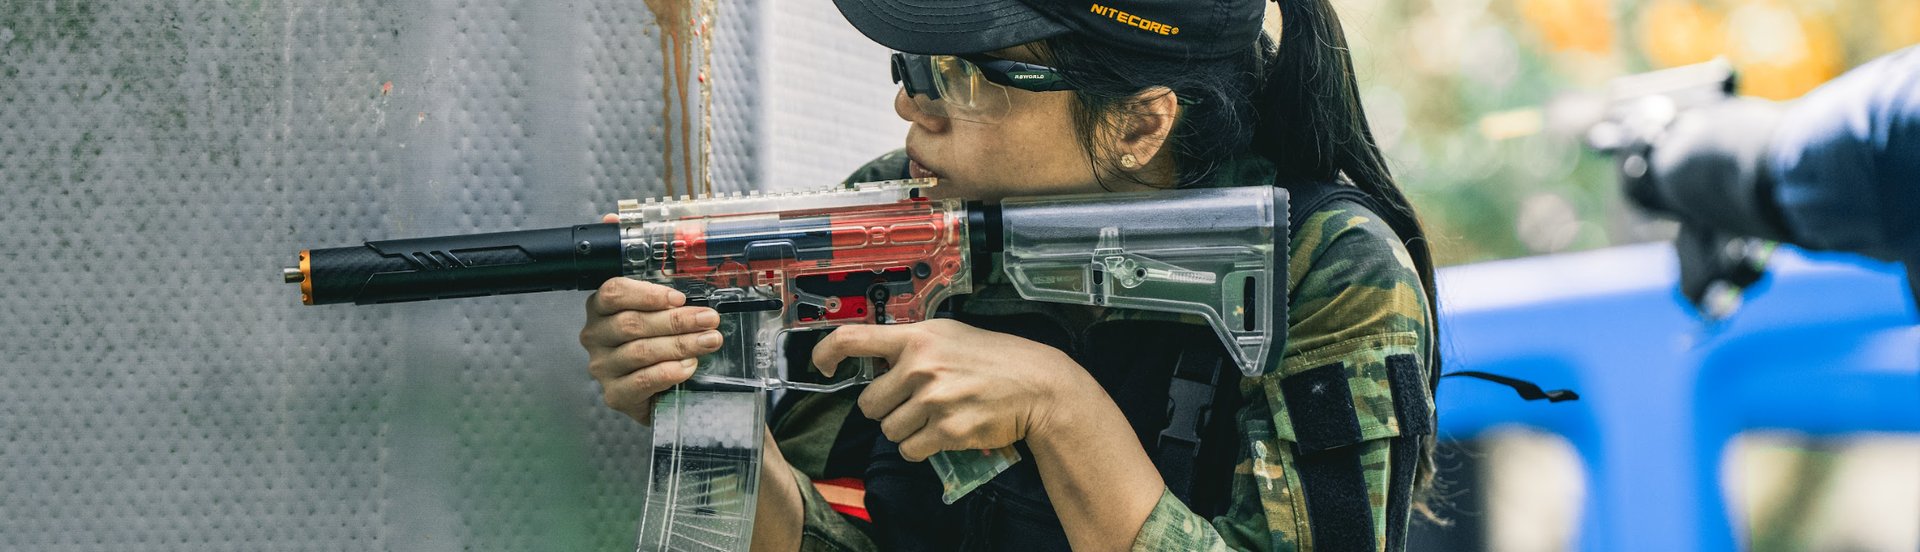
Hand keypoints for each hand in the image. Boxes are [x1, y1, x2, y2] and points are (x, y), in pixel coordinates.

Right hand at [580, 216, 721, 424]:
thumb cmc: (662, 338)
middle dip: (677, 320)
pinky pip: (642, 381)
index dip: (648, 293)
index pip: (613, 292)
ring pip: (641, 351)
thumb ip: (646, 264)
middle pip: (633, 323)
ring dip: (681, 345)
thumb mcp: (661, 301)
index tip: (680, 296)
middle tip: (710, 318)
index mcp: (601, 307)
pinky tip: (689, 367)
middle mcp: (595, 335)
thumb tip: (611, 219)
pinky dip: (669, 372)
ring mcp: (602, 367)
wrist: (667, 387)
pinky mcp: (615, 396)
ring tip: (710, 340)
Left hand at [811, 319, 1098, 461]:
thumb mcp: (949, 334)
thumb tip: (874, 357)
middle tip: (914, 401)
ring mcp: (933, 400)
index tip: (822, 366)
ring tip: (934, 417)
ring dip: (905, 430)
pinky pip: (910, 450)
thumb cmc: (994, 358)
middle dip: (886, 408)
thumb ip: (911, 344)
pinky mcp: (947, 431)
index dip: (826, 353)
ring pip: (889, 431)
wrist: (1036, 385)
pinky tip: (942, 433)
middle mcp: (920, 367)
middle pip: (868, 404)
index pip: (852, 339)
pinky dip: (921, 448)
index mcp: (916, 338)